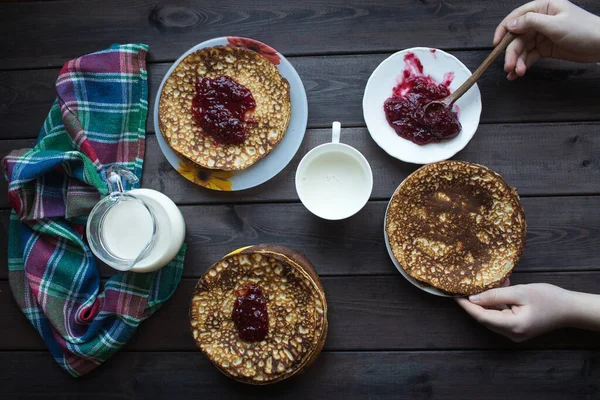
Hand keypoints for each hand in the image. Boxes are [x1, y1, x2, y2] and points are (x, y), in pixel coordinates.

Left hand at [455, 280, 571, 341]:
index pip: (482, 317)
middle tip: (462, 288)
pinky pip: (502, 315)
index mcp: (513, 326)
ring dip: (486, 301)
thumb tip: (473, 299)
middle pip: (485, 318)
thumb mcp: (520, 292)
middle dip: (473, 303)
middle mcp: (512, 333)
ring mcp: (515, 332)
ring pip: (493, 316)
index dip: (466, 306)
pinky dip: (497, 302)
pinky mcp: (518, 327)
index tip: (454, 295)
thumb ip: (495, 295)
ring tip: (481, 284)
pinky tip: (499, 287)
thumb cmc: (548, 298)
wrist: (571, 309)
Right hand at [494, 0, 599, 79]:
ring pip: (522, 48)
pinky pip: (529, 56)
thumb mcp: (555, 24)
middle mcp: (540, 20)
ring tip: (517, 73)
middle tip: (509, 66)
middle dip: (511, 52)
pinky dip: (523, 65)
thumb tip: (510, 24)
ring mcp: (542, 35)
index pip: (517, 17)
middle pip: (517, 37)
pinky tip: (518, 73)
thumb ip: (531, 22)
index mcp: (543, 7)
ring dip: (517, 61)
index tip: (496, 44)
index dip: (504, 30)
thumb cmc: (584, 30)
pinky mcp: (545, 48)